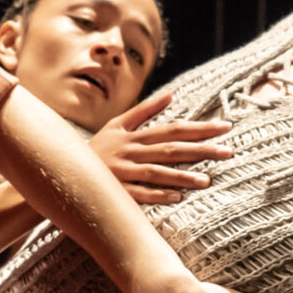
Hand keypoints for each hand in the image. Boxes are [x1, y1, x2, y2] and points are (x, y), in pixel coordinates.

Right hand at [89, 93, 235, 206]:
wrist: (63, 169)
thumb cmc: (97, 147)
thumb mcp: (117, 124)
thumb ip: (145, 110)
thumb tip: (171, 95)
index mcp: (136, 135)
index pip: (174, 129)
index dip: (200, 128)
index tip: (226, 127)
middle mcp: (132, 152)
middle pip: (172, 149)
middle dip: (202, 150)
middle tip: (229, 152)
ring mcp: (124, 172)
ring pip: (158, 172)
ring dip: (183, 176)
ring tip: (207, 180)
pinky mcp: (117, 191)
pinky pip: (139, 194)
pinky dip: (157, 195)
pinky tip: (177, 198)